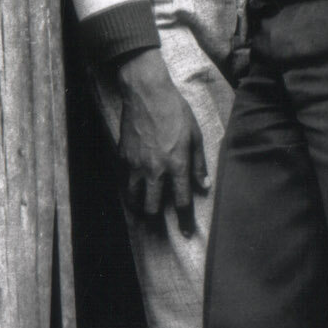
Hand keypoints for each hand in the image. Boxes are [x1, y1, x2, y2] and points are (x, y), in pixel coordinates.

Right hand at [114, 48, 209, 233]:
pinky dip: (129, 191)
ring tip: (145, 212)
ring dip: (140, 209)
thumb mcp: (195, 135)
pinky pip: (124, 183)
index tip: (185, 232)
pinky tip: (134, 192)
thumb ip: (199, 163)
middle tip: (160, 226)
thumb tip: (205, 186)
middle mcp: (155, 170)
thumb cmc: (175, 111)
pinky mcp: (122, 158)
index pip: (182, 201)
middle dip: (157, 221)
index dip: (184, 220)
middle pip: (153, 207)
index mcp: (177, 165)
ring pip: (134, 200)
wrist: (146, 94)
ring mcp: (135, 165)